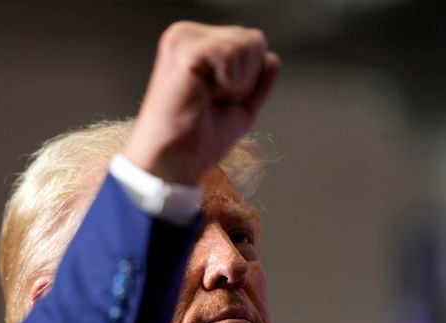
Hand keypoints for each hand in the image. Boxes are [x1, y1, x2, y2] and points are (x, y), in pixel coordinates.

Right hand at [123, 21, 280, 185]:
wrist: (172, 164)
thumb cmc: (197, 142)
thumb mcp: (239, 108)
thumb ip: (257, 81)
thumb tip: (273, 59)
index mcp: (197, 44)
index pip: (253, 43)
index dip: (249, 81)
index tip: (216, 103)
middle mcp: (188, 34)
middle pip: (255, 40)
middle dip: (245, 81)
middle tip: (211, 103)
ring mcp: (184, 38)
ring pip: (248, 45)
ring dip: (236, 85)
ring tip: (206, 100)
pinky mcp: (185, 50)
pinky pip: (232, 55)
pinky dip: (228, 85)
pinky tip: (202, 97)